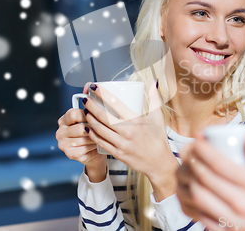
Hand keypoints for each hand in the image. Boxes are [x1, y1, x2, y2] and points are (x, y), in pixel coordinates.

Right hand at [56, 82, 105, 170]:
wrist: (95, 152)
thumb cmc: (94, 131)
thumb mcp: (90, 116)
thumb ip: (89, 101)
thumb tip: (90, 85)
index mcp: (64, 119)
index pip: (74, 114)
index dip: (87, 115)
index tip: (96, 116)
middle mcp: (60, 131)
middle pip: (80, 127)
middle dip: (93, 127)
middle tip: (103, 128)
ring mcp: (63, 144)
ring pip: (84, 138)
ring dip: (96, 137)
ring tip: (102, 136)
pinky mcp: (69, 154)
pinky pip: (85, 148)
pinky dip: (94, 146)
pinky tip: (97, 144)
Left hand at [83, 80, 178, 199]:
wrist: (160, 163)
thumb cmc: (158, 139)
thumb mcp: (158, 117)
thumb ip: (154, 98)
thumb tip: (154, 82)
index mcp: (136, 120)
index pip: (115, 102)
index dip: (102, 93)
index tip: (94, 87)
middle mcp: (128, 131)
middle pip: (103, 116)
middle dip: (91, 105)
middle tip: (85, 99)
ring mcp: (121, 143)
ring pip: (99, 129)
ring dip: (89, 119)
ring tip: (85, 111)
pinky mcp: (117, 153)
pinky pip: (100, 142)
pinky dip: (92, 134)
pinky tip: (88, 128)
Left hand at [176, 133, 244, 230]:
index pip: (219, 163)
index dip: (202, 147)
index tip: (197, 137)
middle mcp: (241, 203)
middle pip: (204, 177)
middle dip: (191, 158)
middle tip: (187, 147)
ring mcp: (233, 221)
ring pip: (198, 196)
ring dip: (188, 178)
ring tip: (188, 166)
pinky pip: (202, 215)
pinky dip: (192, 200)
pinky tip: (193, 189)